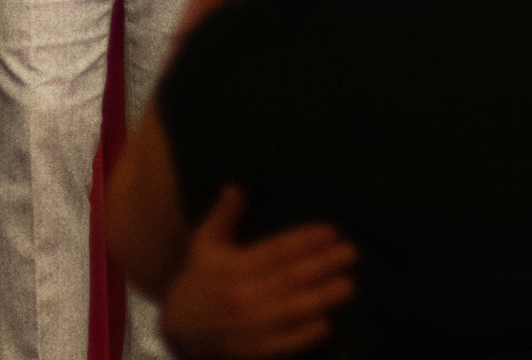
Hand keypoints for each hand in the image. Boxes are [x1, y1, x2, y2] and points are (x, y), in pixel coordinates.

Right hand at [158, 186, 355, 358]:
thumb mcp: (205, 244)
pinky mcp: (254, 351)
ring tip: (347, 285)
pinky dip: (304, 335)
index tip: (330, 231)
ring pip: (291, 311)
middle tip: (351, 253)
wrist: (180, 329)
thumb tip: (235, 187)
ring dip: (321, 298)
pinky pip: (284, 343)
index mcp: (232, 267)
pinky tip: (326, 323)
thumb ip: (223, 216)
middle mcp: (241, 296)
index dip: (304, 241)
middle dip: (323, 265)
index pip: (276, 251)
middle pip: (289, 279)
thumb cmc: (200, 279)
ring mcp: (249, 327)